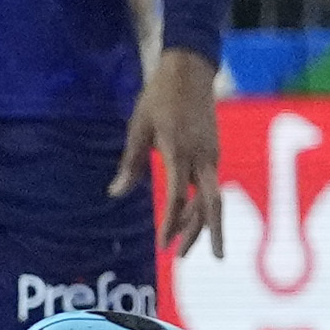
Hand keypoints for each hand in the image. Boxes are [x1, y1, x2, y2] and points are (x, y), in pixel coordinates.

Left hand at [122, 48, 226, 261]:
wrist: (191, 71)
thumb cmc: (159, 97)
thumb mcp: (138, 128)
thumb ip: (130, 164)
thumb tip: (115, 194)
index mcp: (179, 152)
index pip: (178, 198)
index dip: (171, 224)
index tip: (162, 245)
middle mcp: (202, 158)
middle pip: (209, 205)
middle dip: (204, 234)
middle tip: (190, 258)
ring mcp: (212, 155)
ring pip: (213, 198)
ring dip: (203, 224)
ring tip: (190, 247)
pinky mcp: (214, 152)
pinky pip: (211, 185)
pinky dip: (203, 206)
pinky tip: (193, 216)